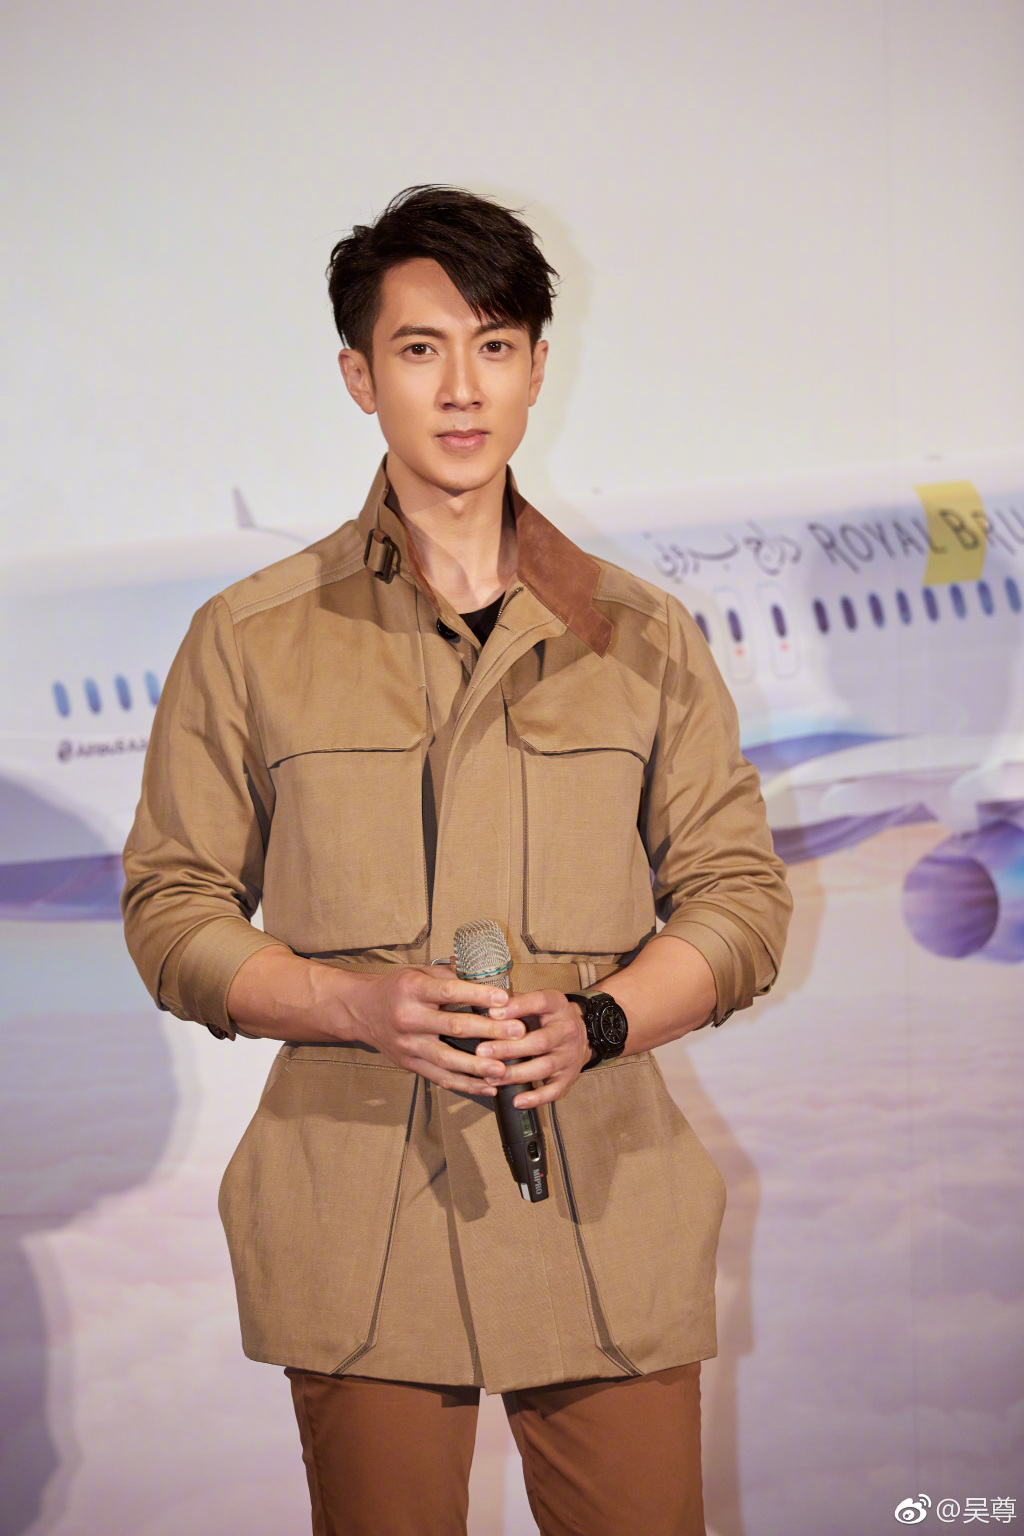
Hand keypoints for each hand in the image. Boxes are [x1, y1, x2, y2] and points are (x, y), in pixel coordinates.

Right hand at [342, 966, 526, 1096]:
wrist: (361, 1010)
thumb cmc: (396, 989)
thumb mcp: (418, 973)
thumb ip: (450, 976)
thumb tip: (485, 974)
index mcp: (413, 991)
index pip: (449, 992)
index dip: (478, 995)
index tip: (504, 998)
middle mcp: (409, 1019)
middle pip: (454, 1027)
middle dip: (489, 1031)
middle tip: (517, 1031)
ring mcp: (409, 1045)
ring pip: (447, 1060)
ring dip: (479, 1066)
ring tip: (504, 1068)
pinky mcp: (410, 1064)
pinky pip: (441, 1078)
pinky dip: (466, 1084)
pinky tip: (487, 1086)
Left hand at [473, 990, 591, 1109]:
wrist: (583, 1031)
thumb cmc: (551, 1016)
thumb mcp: (539, 1000)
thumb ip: (515, 1001)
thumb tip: (489, 1006)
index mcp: (557, 1006)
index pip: (539, 1003)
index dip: (516, 1008)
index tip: (493, 1014)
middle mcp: (566, 1031)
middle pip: (539, 1042)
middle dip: (508, 1048)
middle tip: (482, 1052)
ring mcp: (568, 1056)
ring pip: (543, 1068)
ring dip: (515, 1074)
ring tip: (491, 1077)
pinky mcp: (568, 1076)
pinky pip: (553, 1090)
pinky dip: (535, 1098)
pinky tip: (517, 1101)